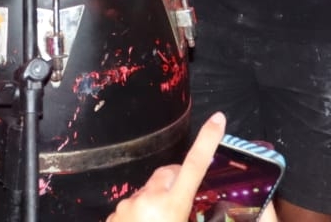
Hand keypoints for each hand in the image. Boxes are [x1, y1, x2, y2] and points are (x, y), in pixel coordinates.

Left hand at [107, 112, 226, 221]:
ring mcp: (126, 206)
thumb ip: (187, 213)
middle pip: (166, 174)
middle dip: (175, 182)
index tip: (218, 119)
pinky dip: (138, 216)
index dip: (208, 140)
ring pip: (147, 193)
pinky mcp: (112, 215)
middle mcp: (148, 200)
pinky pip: (130, 209)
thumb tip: (186, 208)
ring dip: (154, 203)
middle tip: (181, 205)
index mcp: (171, 205)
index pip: (194, 166)